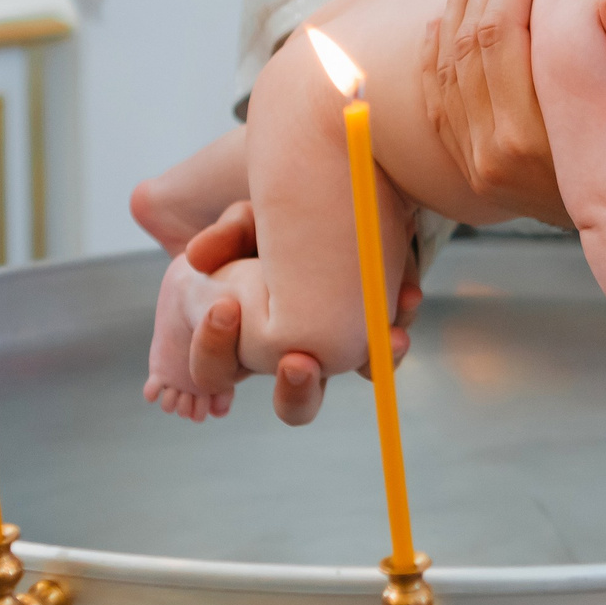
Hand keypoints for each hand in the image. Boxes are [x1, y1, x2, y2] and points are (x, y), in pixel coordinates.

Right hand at [180, 200, 419, 426]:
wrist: (333, 200)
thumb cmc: (277, 223)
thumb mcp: (247, 225)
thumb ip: (225, 237)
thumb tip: (196, 256)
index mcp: (249, 341)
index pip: (216, 372)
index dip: (213, 350)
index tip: (224, 306)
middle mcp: (299, 353)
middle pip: (296, 405)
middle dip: (297, 393)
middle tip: (298, 362)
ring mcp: (343, 344)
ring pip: (360, 376)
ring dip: (374, 363)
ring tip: (387, 337)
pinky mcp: (381, 322)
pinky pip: (394, 338)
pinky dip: (403, 319)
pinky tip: (409, 294)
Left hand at [420, 0, 605, 239]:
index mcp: (537, 136)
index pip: (504, 35)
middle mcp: (495, 152)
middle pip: (469, 45)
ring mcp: (477, 162)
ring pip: (446, 67)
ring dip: (459, 5)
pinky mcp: (472, 165)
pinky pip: (438, 100)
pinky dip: (435, 53)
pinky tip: (443, 17)